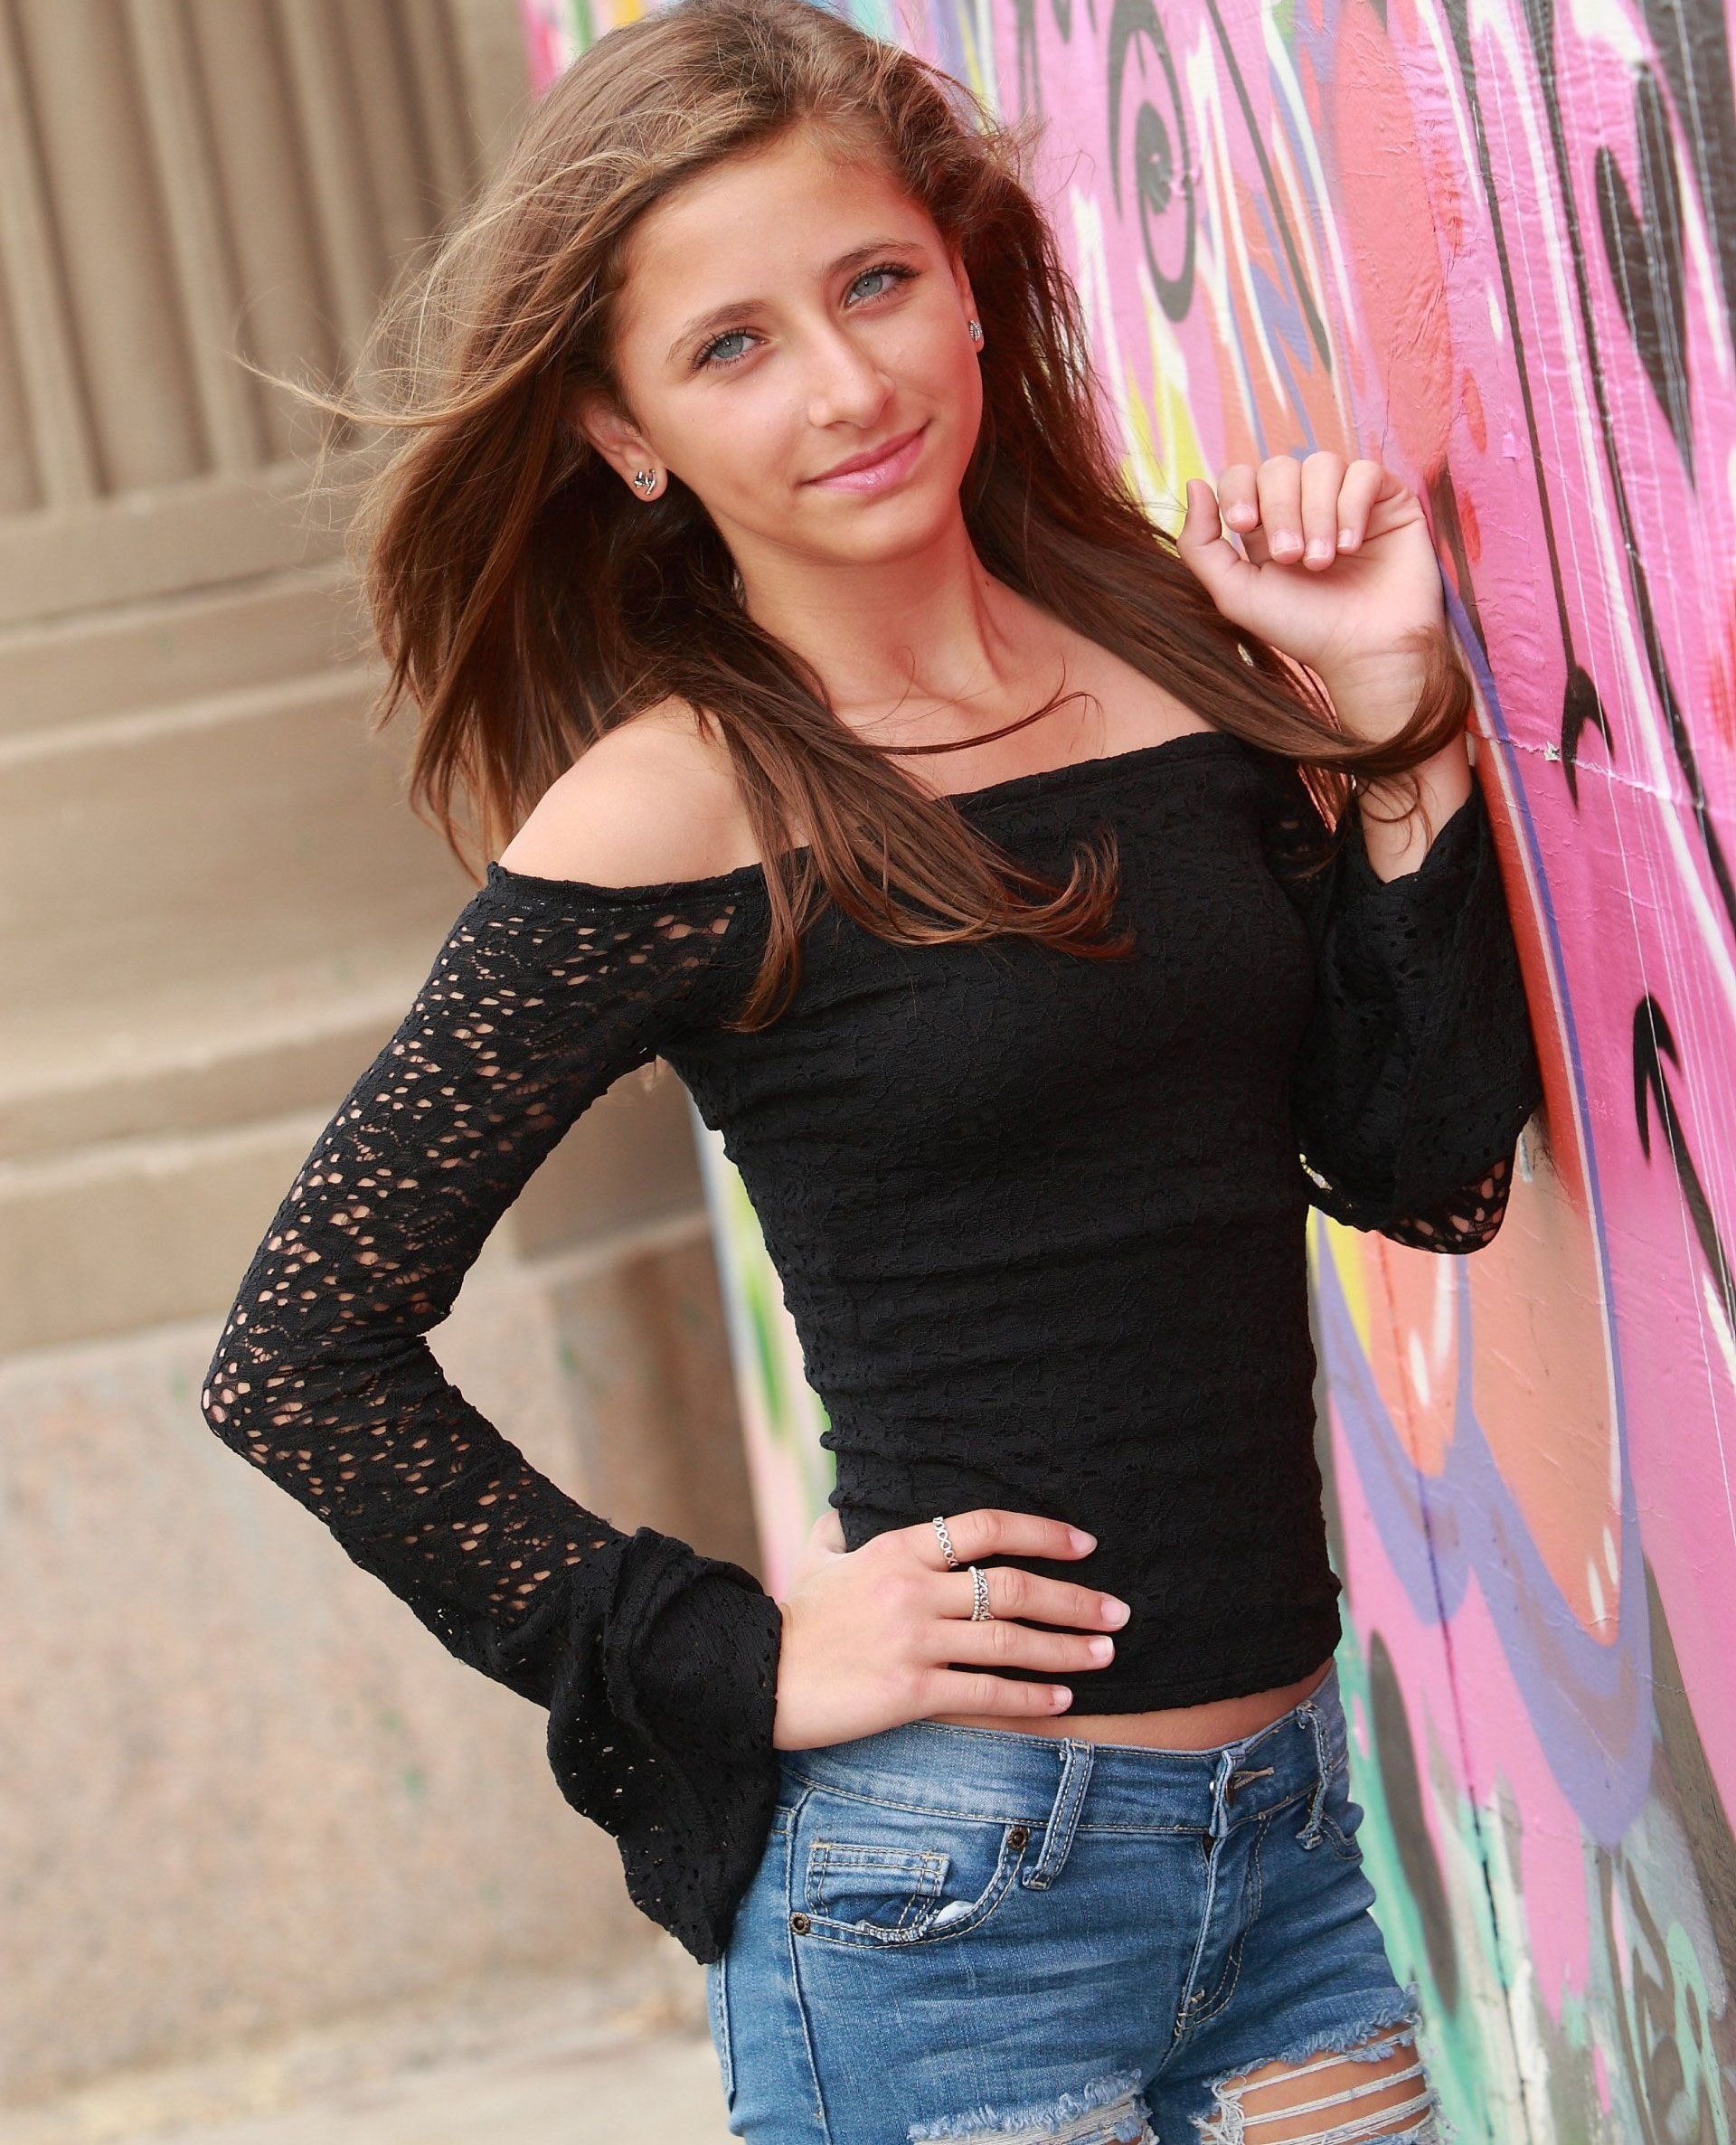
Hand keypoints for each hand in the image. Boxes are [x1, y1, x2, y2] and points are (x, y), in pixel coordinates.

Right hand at [771, 1508, 1130, 1750]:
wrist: (753, 1675)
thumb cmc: (791, 1618)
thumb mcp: (817, 1559)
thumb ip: (845, 1530)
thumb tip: (851, 1506)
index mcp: (897, 1547)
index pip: (987, 1527)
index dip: (1042, 1532)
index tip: (1085, 1545)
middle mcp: (913, 1587)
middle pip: (1014, 1585)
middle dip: (1075, 1599)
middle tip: (1119, 1611)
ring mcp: (913, 1639)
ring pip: (1010, 1639)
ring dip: (1067, 1647)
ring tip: (1106, 1653)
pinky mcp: (909, 1690)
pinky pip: (986, 1692)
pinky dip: (1030, 1696)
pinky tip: (1061, 1699)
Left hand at [1175, 453, 1447, 738]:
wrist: (1364, 650)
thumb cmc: (1302, 628)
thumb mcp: (1236, 593)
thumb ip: (1201, 544)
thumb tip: (1194, 484)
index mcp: (1265, 523)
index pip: (1242, 475)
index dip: (1239, 490)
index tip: (1243, 525)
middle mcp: (1304, 505)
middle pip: (1278, 468)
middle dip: (1280, 510)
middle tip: (1290, 557)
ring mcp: (1345, 498)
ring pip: (1321, 465)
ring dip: (1317, 513)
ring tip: (1323, 561)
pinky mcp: (1387, 499)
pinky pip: (1364, 471)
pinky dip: (1352, 506)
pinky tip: (1352, 546)